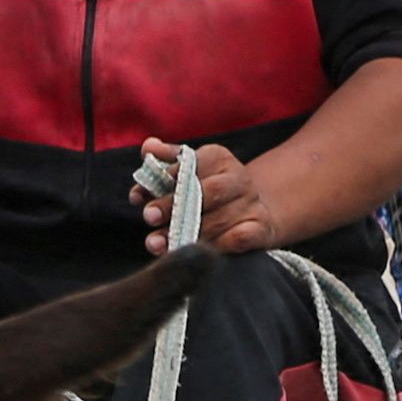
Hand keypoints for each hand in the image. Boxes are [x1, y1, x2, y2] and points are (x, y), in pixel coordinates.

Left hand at [133, 140, 276, 254]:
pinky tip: (193, 252)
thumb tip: (148, 148)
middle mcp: (239, 178)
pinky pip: (240, 237)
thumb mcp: (189, 171)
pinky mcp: (261, 228)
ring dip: (186, 233)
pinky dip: (217, 245)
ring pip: (219, 219)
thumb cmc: (209, 191)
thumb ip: (166, 161)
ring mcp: (252, 203)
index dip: (166, 179)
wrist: (253, 213)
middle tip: (148, 217)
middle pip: (207, 191)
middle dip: (174, 205)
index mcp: (218, 157)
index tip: (140, 196)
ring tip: (157, 244)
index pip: (191, 163)